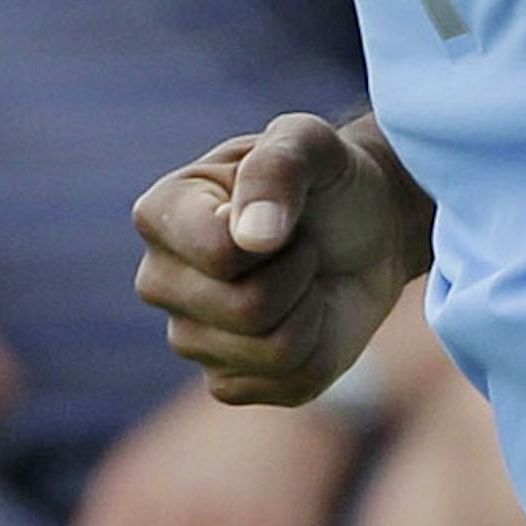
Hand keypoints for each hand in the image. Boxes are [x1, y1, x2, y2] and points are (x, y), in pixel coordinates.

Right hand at [133, 114, 423, 405]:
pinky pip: (288, 382)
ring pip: (273, 350)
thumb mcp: (310, 143)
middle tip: (302, 245)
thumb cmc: (327, 178)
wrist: (366, 228)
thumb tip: (252, 239)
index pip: (218, 253)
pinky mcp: (227, 381)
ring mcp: (189, 337)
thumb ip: (277, 170)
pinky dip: (320, 349)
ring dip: (312, 309)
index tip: (288, 212)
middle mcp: (159, 280)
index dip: (276, 236)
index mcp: (160, 214)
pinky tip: (308, 316)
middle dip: (299, 273)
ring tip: (303, 277)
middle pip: (247, 309)